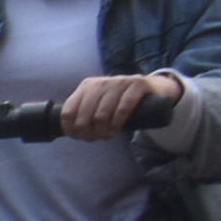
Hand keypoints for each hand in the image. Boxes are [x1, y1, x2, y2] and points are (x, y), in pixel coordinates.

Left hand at [55, 71, 182, 141]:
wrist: (153, 88)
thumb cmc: (120, 100)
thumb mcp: (99, 102)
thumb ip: (85, 113)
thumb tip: (69, 132)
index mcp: (87, 86)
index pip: (68, 112)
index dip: (71, 130)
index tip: (79, 137)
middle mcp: (101, 82)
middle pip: (84, 117)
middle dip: (88, 133)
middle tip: (97, 138)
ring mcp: (119, 82)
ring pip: (102, 115)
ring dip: (103, 132)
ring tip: (107, 135)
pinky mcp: (137, 85)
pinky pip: (123, 108)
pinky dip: (117, 123)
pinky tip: (116, 129)